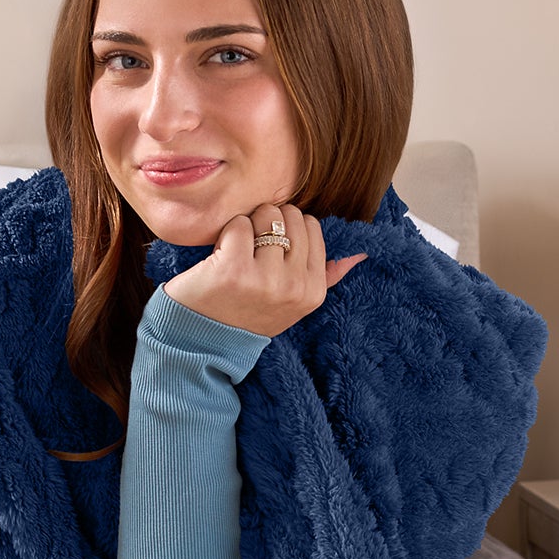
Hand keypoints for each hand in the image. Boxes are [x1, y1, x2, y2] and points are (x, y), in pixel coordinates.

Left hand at [162, 200, 366, 339]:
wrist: (200, 343)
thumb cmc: (245, 317)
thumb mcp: (291, 305)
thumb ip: (325, 278)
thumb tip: (358, 255)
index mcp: (313, 292)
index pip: (312, 227)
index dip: (285, 231)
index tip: (267, 254)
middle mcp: (294, 287)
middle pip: (291, 216)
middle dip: (267, 224)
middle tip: (249, 253)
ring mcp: (265, 279)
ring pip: (266, 215)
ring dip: (246, 227)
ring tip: (235, 256)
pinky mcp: (234, 269)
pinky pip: (238, 224)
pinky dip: (224, 234)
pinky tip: (218, 258)